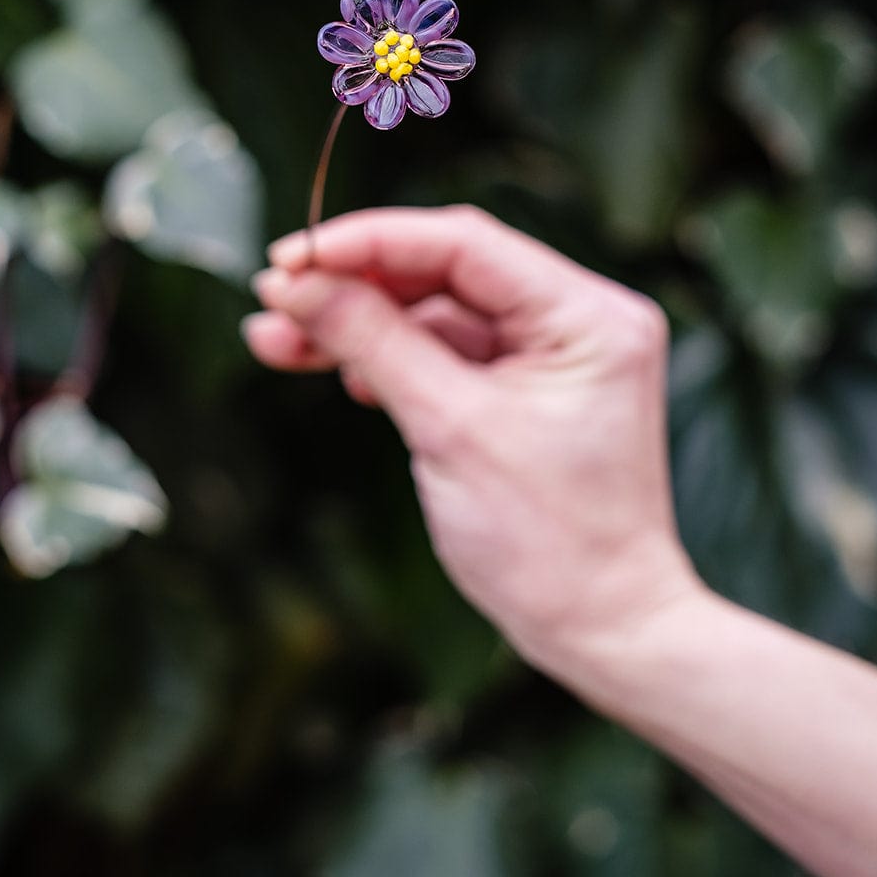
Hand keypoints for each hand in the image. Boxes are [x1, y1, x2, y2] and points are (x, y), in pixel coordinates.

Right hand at [244, 206, 702, 686]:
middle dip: (355, 286)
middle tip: (271, 303)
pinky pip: (451, 354)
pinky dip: (393, 360)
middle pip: (446, 272)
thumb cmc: (547, 542)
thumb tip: (298, 283)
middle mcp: (583, 318)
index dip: (368, 243)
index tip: (290, 258)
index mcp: (589, 314)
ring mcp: (558, 354)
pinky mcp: (531, 389)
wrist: (605, 633)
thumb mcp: (449, 429)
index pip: (463, 243)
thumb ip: (372, 342)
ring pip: (438, 313)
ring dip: (362, 326)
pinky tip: (342, 374)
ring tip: (278, 343)